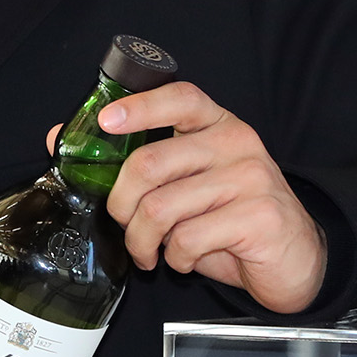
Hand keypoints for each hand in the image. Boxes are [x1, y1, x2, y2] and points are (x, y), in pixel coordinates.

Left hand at [51, 81, 326, 312]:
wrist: (296, 258)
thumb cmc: (232, 217)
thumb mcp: (185, 182)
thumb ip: (136, 159)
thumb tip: (60, 138)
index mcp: (217, 124)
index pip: (179, 98)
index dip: (139, 107)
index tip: (106, 122)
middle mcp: (237, 143)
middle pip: (151, 163)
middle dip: (121, 203)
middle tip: (123, 223)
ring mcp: (252, 178)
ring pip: (162, 208)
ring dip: (143, 240)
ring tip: (150, 250)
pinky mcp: (259, 217)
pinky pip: (189, 239)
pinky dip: (176, 258)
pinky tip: (185, 258)